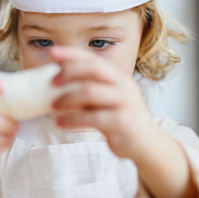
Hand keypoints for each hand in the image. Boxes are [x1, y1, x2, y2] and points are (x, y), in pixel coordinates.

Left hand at [50, 46, 162, 163]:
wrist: (147, 145)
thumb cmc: (120, 121)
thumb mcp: (106, 102)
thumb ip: (89, 91)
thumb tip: (56, 86)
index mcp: (118, 78)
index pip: (94, 59)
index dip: (72, 54)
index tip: (52, 52)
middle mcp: (123, 86)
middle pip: (93, 70)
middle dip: (69, 73)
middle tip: (51, 82)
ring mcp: (124, 103)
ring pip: (90, 92)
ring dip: (67, 98)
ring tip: (53, 106)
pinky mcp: (122, 122)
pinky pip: (92, 117)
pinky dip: (72, 120)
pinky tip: (60, 123)